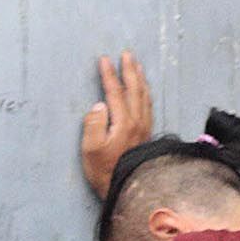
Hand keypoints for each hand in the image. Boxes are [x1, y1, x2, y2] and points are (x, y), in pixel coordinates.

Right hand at [80, 51, 153, 195]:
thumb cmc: (104, 170)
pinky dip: (145, 92)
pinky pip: (148, 106)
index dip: (109, 74)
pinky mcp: (147, 133)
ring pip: (145, 97)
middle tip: (127, 53)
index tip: (104, 59)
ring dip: (140, 79)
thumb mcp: (90, 148)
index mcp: (123, 123)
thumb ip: (93, 124)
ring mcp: (145, 127)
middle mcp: (138, 122)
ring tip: (137, 65)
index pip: (115, 92)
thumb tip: (99, 105)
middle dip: (130, 70)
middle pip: (135, 90)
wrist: (127, 187)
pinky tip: (144, 89)